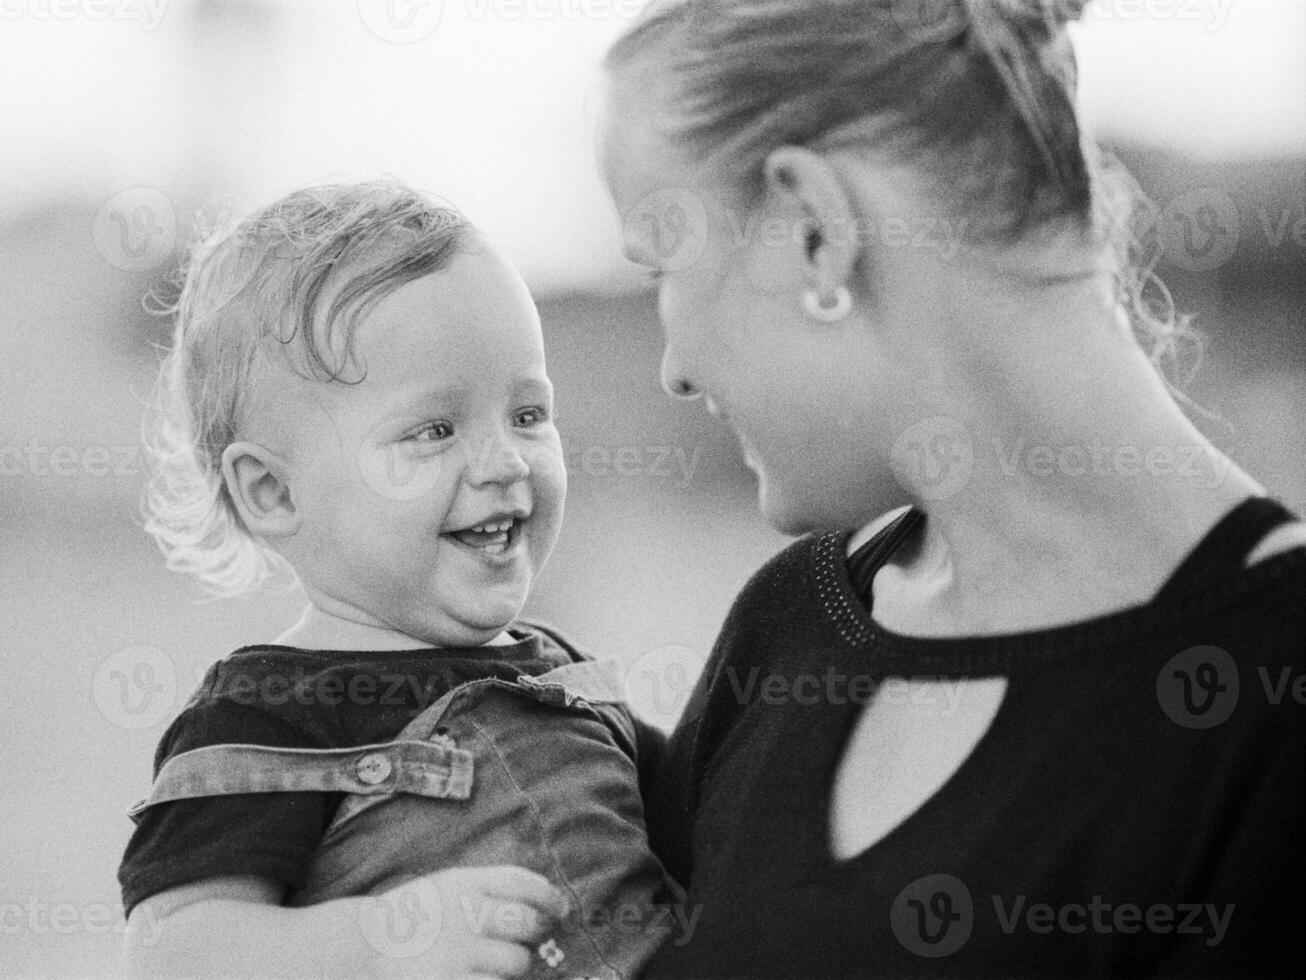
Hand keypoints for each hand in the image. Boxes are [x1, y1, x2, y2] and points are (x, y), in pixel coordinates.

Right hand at [362, 865, 566, 978]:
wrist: (355, 952)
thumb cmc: (407, 921)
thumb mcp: (443, 889)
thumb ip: (486, 891)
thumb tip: (542, 906)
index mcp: (463, 884)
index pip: (523, 883)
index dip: (548, 897)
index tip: (558, 909)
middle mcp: (464, 916)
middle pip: (527, 924)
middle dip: (533, 935)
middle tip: (524, 942)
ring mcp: (458, 956)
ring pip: (516, 964)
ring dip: (512, 968)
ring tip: (489, 967)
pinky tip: (481, 978)